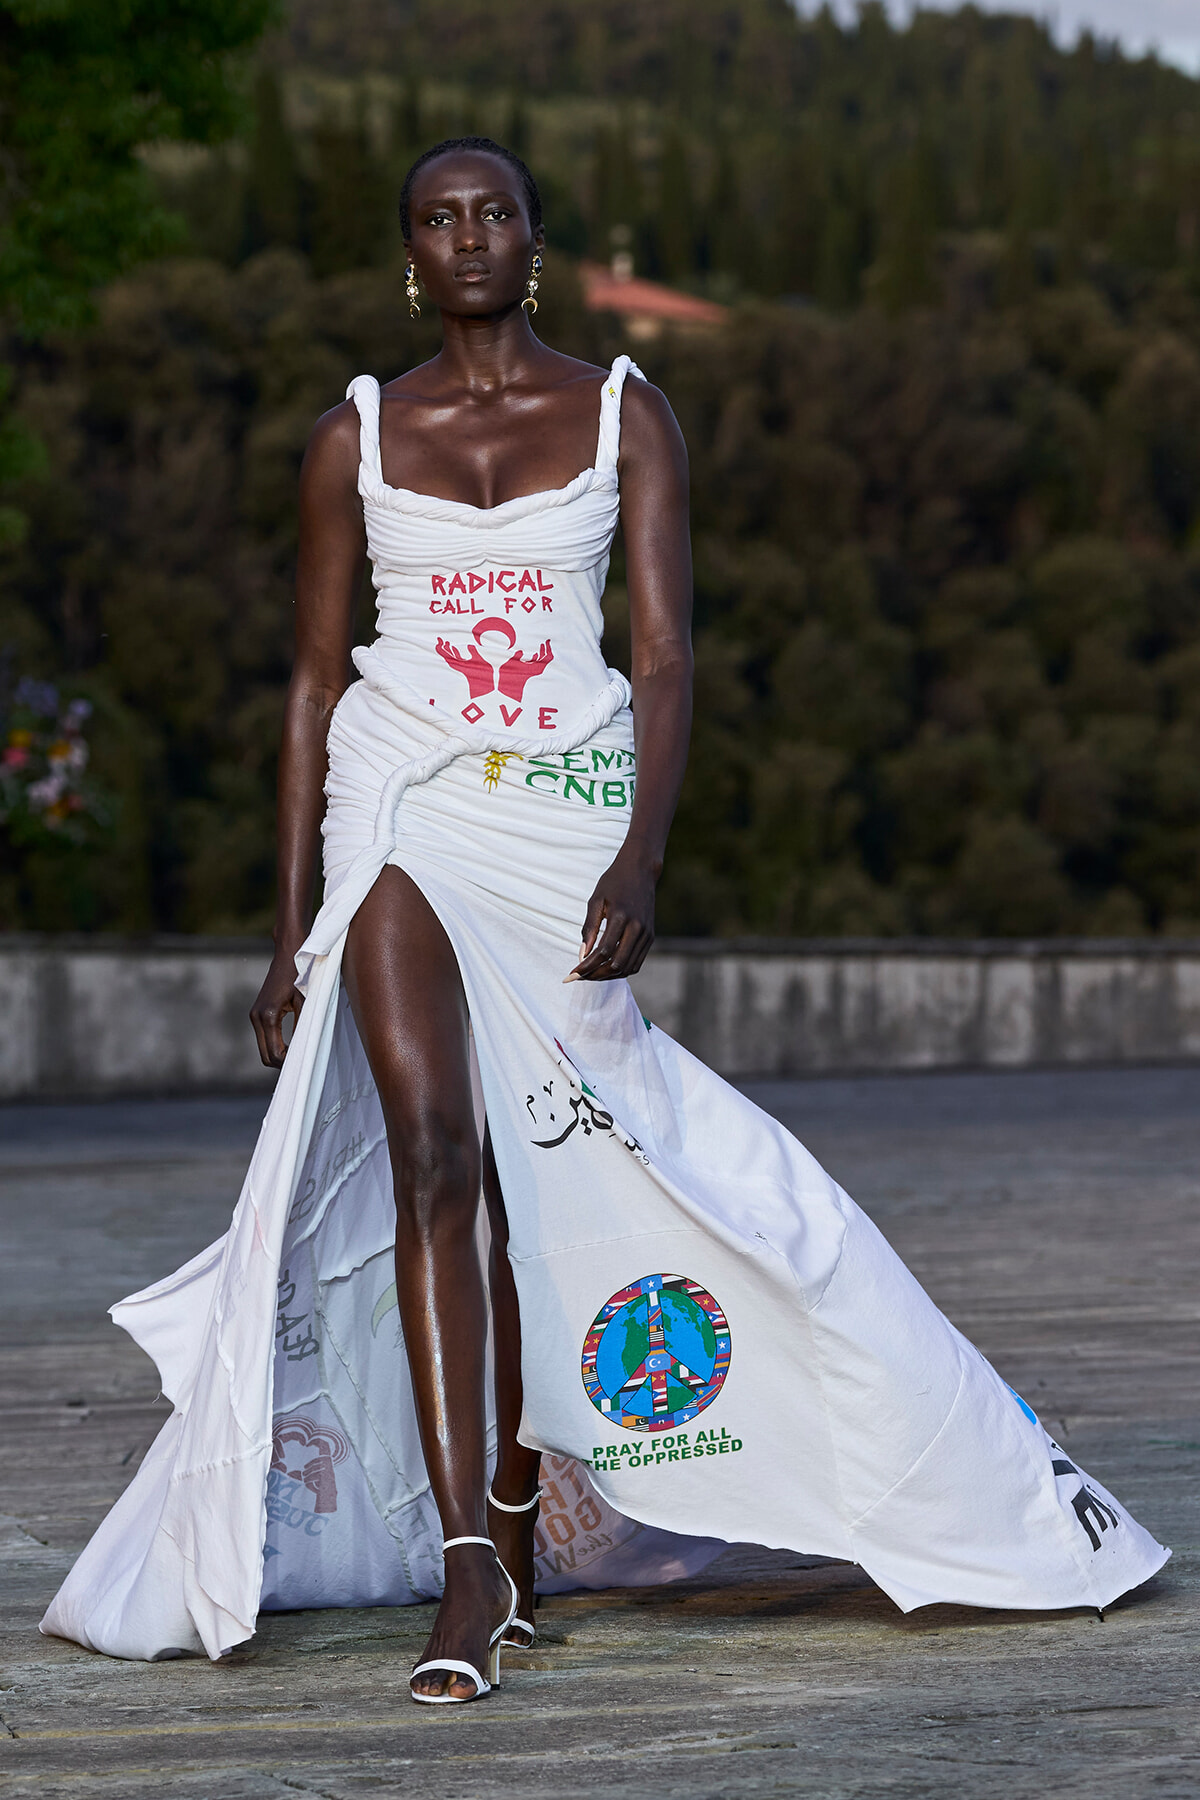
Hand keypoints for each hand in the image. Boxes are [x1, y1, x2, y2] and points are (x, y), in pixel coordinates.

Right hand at [251, 944, 305, 1066]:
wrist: (289, 952)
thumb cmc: (301, 973)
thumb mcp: (306, 1000)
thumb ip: (303, 1025)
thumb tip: (303, 1049)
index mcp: (268, 1016)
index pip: (274, 1053)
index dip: (289, 1063)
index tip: (304, 1061)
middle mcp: (257, 1017)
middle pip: (265, 1055)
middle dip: (282, 1062)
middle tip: (302, 1061)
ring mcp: (254, 1014)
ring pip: (263, 1048)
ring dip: (278, 1054)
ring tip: (298, 1053)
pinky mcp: (257, 1012)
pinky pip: (264, 1037)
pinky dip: (275, 1044)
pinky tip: (291, 1043)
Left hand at [567, 846, 658, 981]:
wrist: (640, 870)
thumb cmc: (613, 882)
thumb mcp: (596, 900)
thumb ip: (589, 928)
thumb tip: (582, 955)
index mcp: (621, 917)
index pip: (602, 952)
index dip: (586, 966)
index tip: (572, 973)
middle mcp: (637, 928)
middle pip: (616, 964)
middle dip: (595, 975)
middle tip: (579, 977)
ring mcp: (647, 934)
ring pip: (628, 967)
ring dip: (608, 976)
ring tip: (591, 975)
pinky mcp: (651, 936)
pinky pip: (637, 962)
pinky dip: (621, 971)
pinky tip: (606, 969)